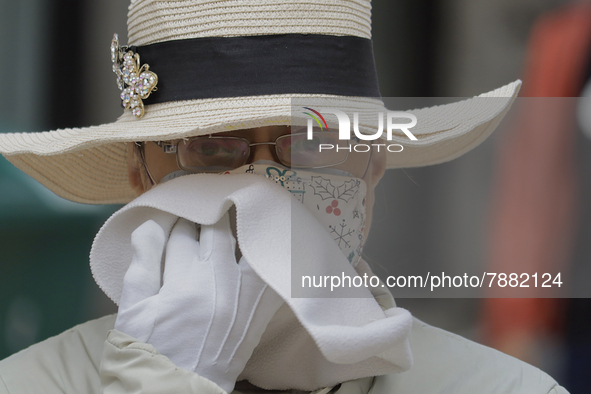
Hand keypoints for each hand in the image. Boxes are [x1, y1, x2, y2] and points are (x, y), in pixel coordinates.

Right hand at [114, 213, 283, 392]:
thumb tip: (151, 223)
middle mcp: (218, 285)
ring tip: (239, 212)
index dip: (178, 220)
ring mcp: (243, 298)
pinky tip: (267, 244)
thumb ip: (142, 264)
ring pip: (249, 246)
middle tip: (206, 208)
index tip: (178, 214)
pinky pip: (270, 276)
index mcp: (183, 283)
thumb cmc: (148, 352)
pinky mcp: (258, 313)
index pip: (182, 234)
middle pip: (217, 234)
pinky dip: (269, 258)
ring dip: (243, 228)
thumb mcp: (132, 311)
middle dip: (208, 217)